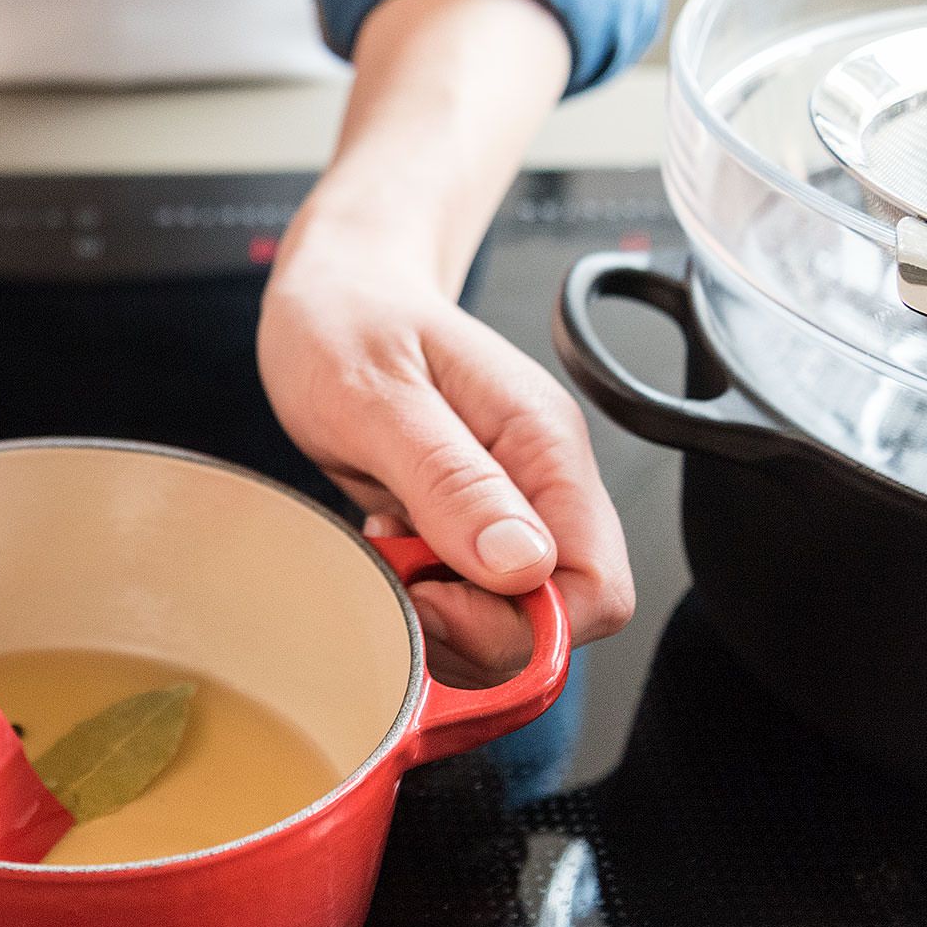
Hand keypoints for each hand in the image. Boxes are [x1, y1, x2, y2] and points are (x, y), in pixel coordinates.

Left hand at [259, 239, 632, 684]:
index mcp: (543, 448)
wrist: (329, 297)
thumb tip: (522, 564)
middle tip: (395, 576)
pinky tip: (382, 543)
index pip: (597, 586)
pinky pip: (459, 601)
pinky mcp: (461, 530)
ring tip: (384, 547)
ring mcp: (502, 512)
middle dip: (471, 629)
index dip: (524, 622)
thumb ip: (451, 479)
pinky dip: (414, 597)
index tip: (437, 598)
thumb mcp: (380, 395)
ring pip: (504, 622)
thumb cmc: (347, 323)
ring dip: (436, 616)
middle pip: (554, 620)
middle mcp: (537, 487)